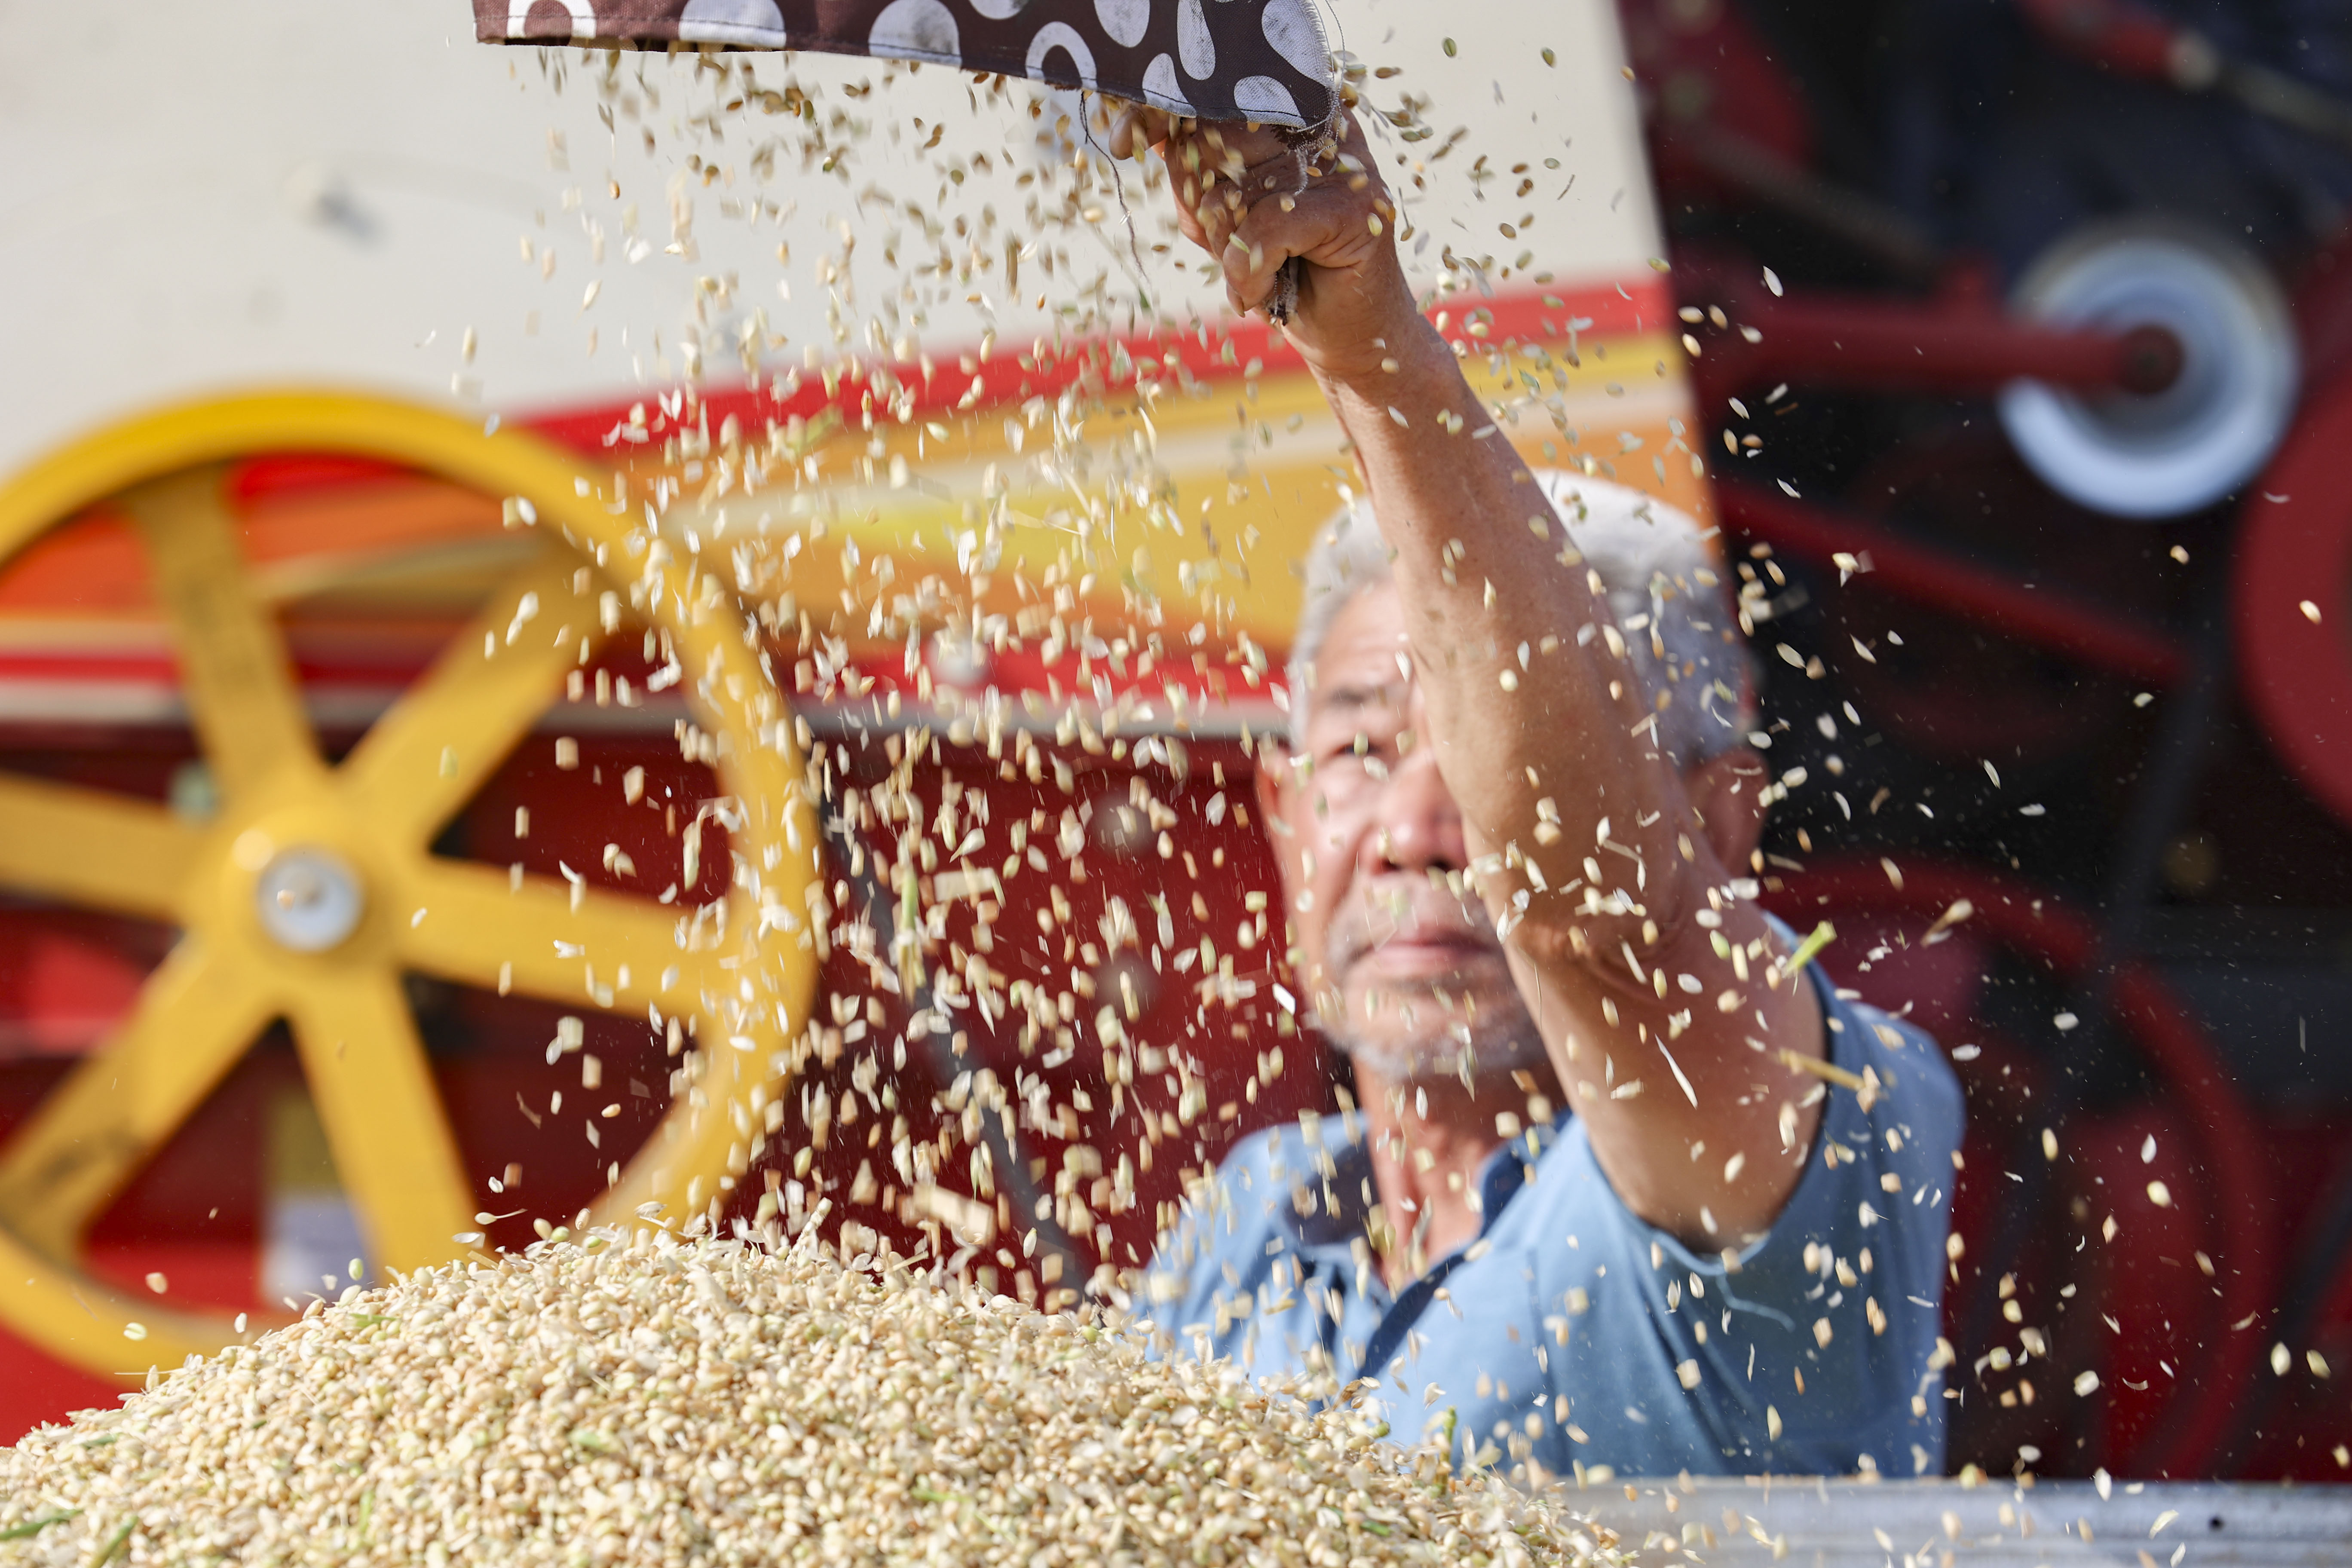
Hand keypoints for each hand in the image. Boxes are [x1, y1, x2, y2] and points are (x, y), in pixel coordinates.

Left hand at [1109, 106, 1428, 384]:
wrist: (1346, 335)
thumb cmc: (1285, 272)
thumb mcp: (1225, 217)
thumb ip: (1194, 170)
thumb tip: (1138, 132)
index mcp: (1290, 114)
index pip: (1212, 96)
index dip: (1161, 113)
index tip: (1122, 142)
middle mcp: (1321, 124)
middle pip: (1213, 141)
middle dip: (1200, 207)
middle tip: (1227, 247)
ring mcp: (1344, 163)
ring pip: (1234, 194)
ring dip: (1229, 252)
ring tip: (1257, 274)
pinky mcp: (1356, 207)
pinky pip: (1265, 229)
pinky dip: (1251, 271)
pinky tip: (1265, 290)